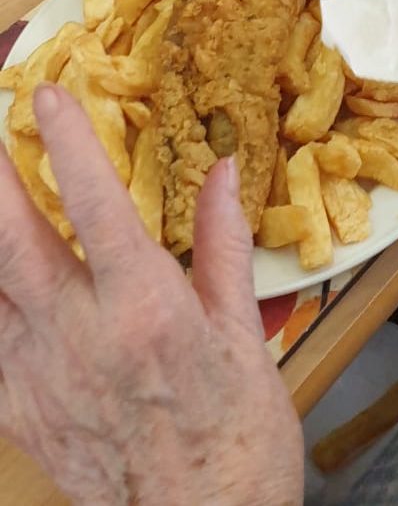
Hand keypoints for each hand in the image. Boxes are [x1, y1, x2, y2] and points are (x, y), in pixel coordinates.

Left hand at [0, 85, 302, 505]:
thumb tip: (223, 169)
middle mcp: (78, 334)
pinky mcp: (18, 408)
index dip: (67, 139)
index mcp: (142, 307)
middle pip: (10, 238)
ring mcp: (38, 374)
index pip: (93, 201)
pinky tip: (0, 279)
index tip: (47, 94)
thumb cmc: (235, 436)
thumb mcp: (241, 331)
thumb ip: (220, 242)